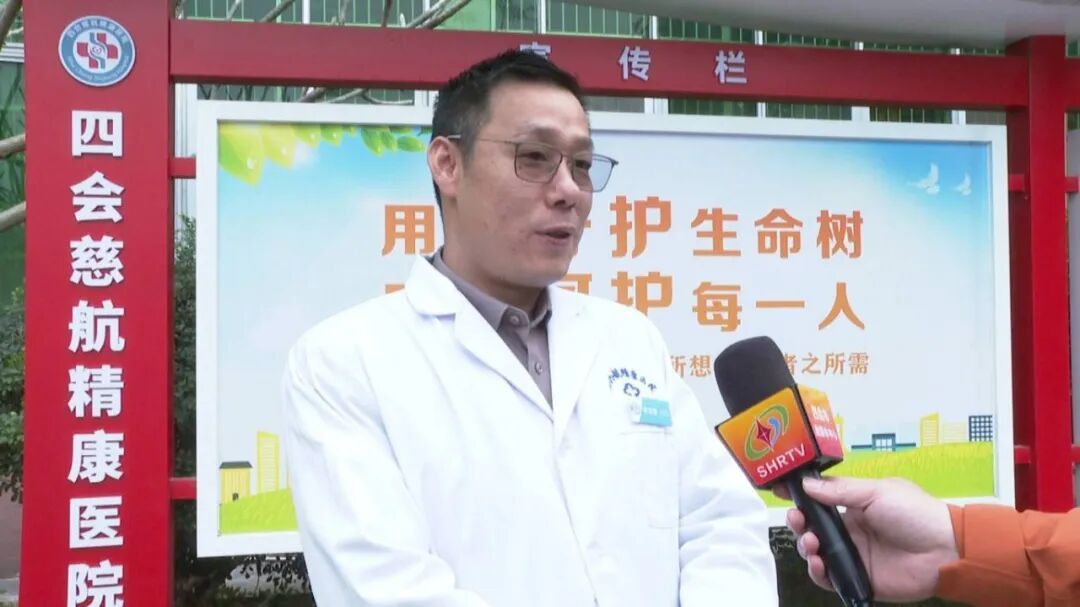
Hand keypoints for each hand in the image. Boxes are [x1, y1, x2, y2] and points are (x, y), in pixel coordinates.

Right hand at [775, 476, 959, 602]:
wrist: (944, 550)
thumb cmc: (914, 513)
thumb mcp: (876, 492)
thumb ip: (840, 491)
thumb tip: (807, 484)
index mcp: (853, 506)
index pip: (819, 500)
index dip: (800, 496)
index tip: (780, 491)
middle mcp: (850, 531)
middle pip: (812, 528)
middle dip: (798, 523)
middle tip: (797, 520)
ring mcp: (853, 555)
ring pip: (816, 553)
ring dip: (806, 546)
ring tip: (812, 543)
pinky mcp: (858, 578)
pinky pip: (830, 578)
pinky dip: (819, 572)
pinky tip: (819, 564)